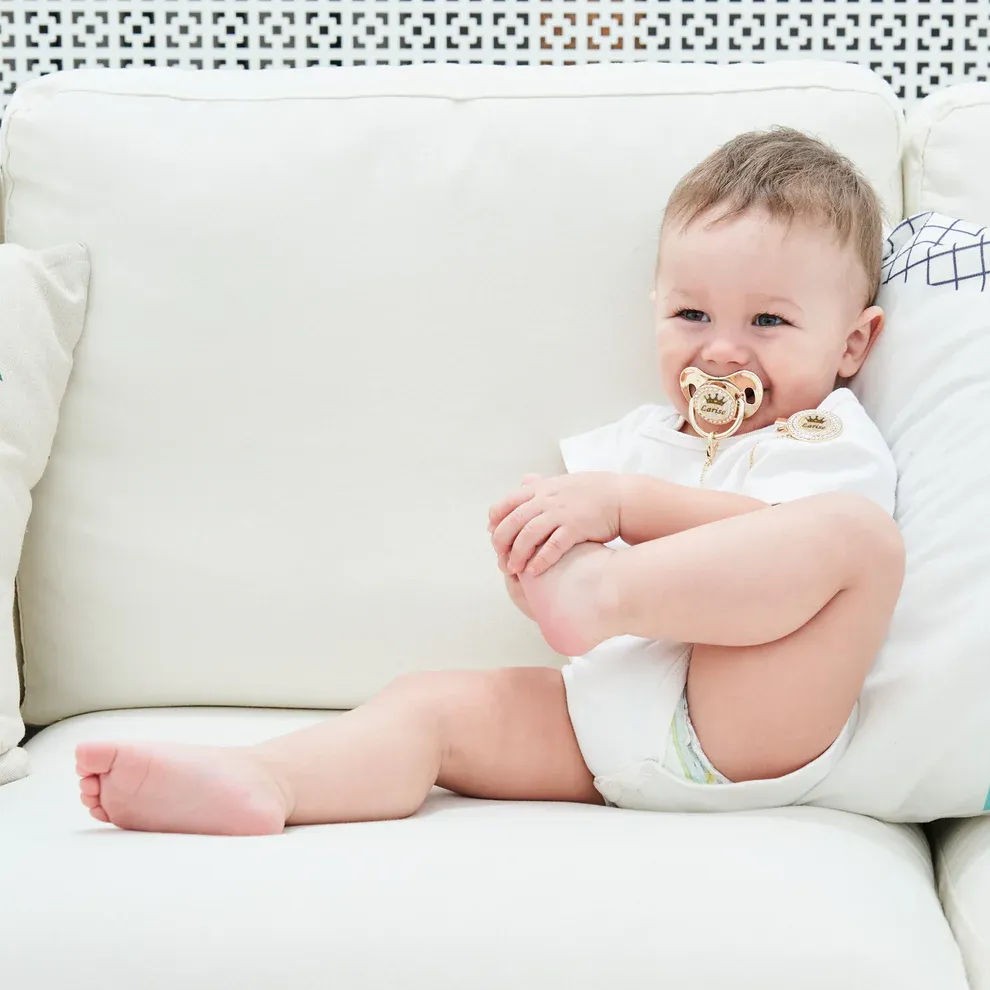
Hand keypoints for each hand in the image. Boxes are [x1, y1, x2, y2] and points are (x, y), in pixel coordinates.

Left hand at [488, 472, 620, 576]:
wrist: (621, 497)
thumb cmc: (591, 492)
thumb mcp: (561, 483)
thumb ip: (540, 486)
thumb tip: (521, 483)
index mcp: (540, 489)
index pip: (507, 503)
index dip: (496, 521)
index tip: (493, 535)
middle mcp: (547, 500)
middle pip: (513, 521)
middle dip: (502, 542)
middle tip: (500, 558)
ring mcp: (561, 513)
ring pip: (528, 535)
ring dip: (517, 554)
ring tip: (513, 569)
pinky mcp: (576, 528)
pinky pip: (553, 546)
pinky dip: (540, 560)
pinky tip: (533, 571)